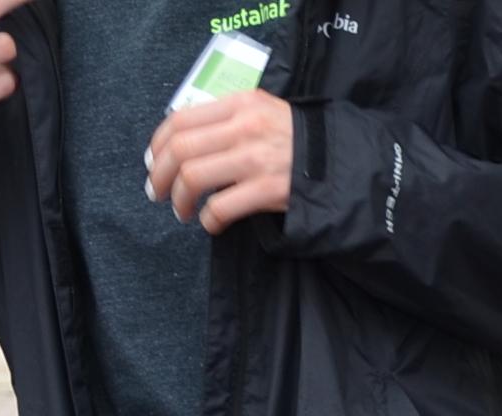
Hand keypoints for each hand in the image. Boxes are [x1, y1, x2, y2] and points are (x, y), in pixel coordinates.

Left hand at [147, 90, 292, 233]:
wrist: (347, 164)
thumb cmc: (302, 143)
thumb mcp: (265, 113)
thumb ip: (228, 120)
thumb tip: (185, 140)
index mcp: (240, 104)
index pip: (180, 119)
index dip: (158, 145)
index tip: (154, 163)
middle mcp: (245, 128)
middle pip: (180, 149)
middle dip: (160, 176)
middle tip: (158, 193)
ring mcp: (257, 159)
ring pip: (193, 177)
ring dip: (180, 199)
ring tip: (182, 211)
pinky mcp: (269, 190)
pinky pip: (221, 207)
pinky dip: (208, 219)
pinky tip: (212, 224)